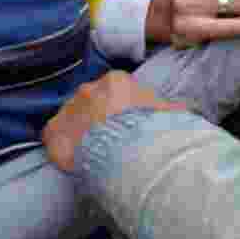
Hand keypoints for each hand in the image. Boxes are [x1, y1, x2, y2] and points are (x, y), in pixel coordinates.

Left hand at [42, 71, 186, 171]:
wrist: (126, 150)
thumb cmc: (151, 128)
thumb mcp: (171, 114)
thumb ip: (174, 109)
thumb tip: (187, 110)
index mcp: (117, 80)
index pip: (117, 89)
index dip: (123, 107)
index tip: (130, 123)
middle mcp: (89, 89)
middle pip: (93, 101)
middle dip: (100, 115)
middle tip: (113, 137)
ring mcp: (68, 109)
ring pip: (74, 117)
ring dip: (82, 129)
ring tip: (96, 150)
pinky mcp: (52, 131)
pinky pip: (56, 137)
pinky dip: (64, 146)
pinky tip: (77, 158)